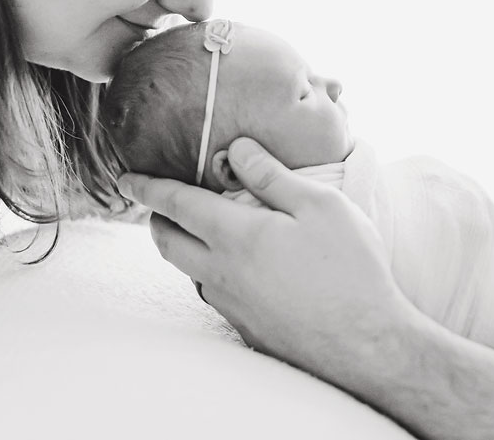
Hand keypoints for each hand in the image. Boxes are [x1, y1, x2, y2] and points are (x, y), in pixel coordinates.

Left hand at [118, 138, 418, 384]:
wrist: (366, 344)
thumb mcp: (320, 205)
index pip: (177, 204)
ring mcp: (232, 306)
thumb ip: (273, 175)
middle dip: (156, 220)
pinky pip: (214, 295)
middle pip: (169, 243)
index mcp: (236, 236)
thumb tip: (237, 149)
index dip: (149, 188)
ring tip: (199, 232)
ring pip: (188, 272)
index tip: (127, 178)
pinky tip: (237, 269)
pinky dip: (209, 274)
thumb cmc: (350, 268)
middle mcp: (222, 273)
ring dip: (183, 249)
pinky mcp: (247, 329)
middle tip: (158, 205)